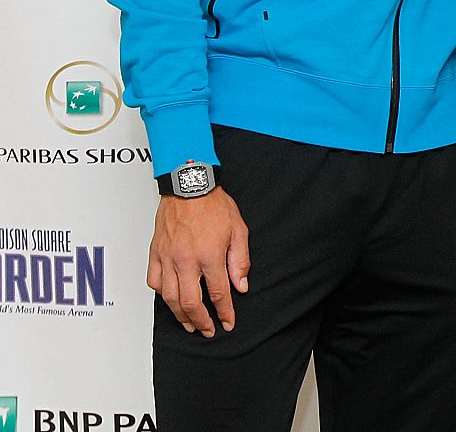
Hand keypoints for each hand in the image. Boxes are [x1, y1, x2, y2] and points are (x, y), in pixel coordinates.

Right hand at [147, 188, 249, 336]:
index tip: (228, 323)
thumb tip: (241, 286)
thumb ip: (240, 260)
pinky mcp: (155, 253)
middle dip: (200, 321)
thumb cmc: (214, 205)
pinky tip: (170, 300)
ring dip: (180, 315)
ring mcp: (167, 258)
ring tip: (189, 323)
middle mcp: (186, 260)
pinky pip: (154, 281)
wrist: (189, 185)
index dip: (224, 312)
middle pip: (190, 302)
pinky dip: (162, 295)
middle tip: (207, 330)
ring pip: (169, 297)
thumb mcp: (239, 230)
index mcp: (209, 255)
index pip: (218, 293)